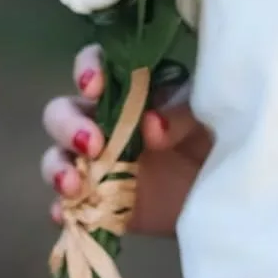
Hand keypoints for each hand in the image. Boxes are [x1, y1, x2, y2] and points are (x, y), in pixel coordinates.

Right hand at [41, 44, 212, 237]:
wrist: (220, 191)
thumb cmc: (210, 136)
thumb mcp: (204, 114)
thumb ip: (179, 113)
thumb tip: (152, 125)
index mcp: (127, 88)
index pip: (94, 64)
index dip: (86, 68)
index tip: (94, 86)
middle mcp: (102, 121)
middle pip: (62, 111)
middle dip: (68, 125)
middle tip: (93, 144)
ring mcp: (96, 163)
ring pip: (56, 156)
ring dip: (57, 167)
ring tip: (75, 185)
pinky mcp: (98, 202)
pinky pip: (68, 205)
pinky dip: (62, 209)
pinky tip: (67, 213)